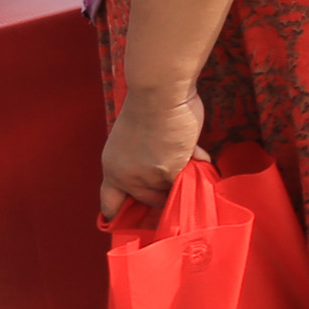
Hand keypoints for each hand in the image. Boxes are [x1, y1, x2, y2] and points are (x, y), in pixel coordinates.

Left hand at [97, 84, 203, 219]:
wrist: (157, 93)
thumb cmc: (147, 107)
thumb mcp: (132, 140)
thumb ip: (141, 159)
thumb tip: (161, 174)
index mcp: (112, 167)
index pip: (110, 204)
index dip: (122, 212)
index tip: (135, 215)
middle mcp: (126, 177)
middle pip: (149, 201)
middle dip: (164, 192)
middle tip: (176, 177)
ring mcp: (148, 177)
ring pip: (172, 191)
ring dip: (184, 176)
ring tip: (189, 156)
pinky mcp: (170, 171)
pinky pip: (191, 177)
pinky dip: (199, 165)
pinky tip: (197, 151)